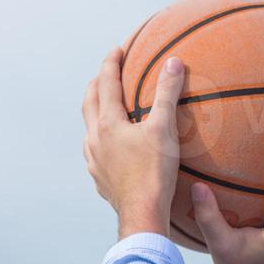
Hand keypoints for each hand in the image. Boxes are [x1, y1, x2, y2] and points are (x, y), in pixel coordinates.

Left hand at [82, 48, 185, 239]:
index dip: (111, 62)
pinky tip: (114, 144)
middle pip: (89, 102)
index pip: (105, 82)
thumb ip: (167, 93)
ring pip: (89, 127)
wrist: (143, 214)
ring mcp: (93, 160)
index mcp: (107, 123)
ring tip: (110, 106)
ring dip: (97, 111)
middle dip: (98, 83)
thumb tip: (174, 62)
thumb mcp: (164, 128)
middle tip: (109, 72)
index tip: (117, 49)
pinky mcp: (98, 178)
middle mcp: (93, 139)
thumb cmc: (155, 172)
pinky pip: (95, 150)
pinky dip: (102, 137)